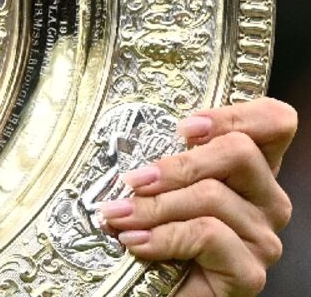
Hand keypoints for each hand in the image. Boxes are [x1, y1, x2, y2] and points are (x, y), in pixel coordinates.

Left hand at [100, 97, 295, 295]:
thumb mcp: (159, 187)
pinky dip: (162, 236)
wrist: (149, 294)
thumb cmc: (154, 238)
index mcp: (249, 172)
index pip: (275, 123)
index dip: (234, 115)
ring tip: (120, 217)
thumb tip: (136, 143)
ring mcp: (263, 239)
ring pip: (212, 195)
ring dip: (154, 206)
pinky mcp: (250, 273)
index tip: (185, 129)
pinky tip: (136, 243)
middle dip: (177, 164)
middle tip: (134, 180)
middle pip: (240, 152)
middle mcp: (266, 202)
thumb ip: (166, 161)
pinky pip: (207, 234)